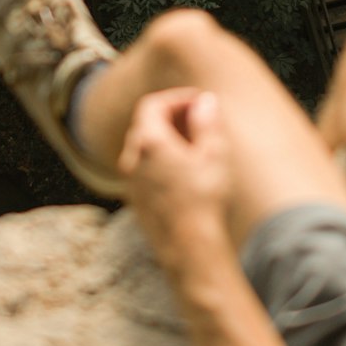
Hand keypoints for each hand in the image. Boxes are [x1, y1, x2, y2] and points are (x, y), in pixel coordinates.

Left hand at [118, 88, 233, 278]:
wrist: (189, 248)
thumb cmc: (204, 199)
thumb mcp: (214, 154)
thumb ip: (207, 122)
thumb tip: (205, 102)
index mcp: (149, 142)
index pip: (154, 104)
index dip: (176, 98)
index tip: (199, 101)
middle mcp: (133, 159)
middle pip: (146, 124)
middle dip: (172, 116)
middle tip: (199, 119)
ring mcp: (132, 182)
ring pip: (144, 148)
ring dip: (167, 139)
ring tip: (195, 145)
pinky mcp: (136, 200)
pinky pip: (145, 169)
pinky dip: (162, 159)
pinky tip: (186, 172)